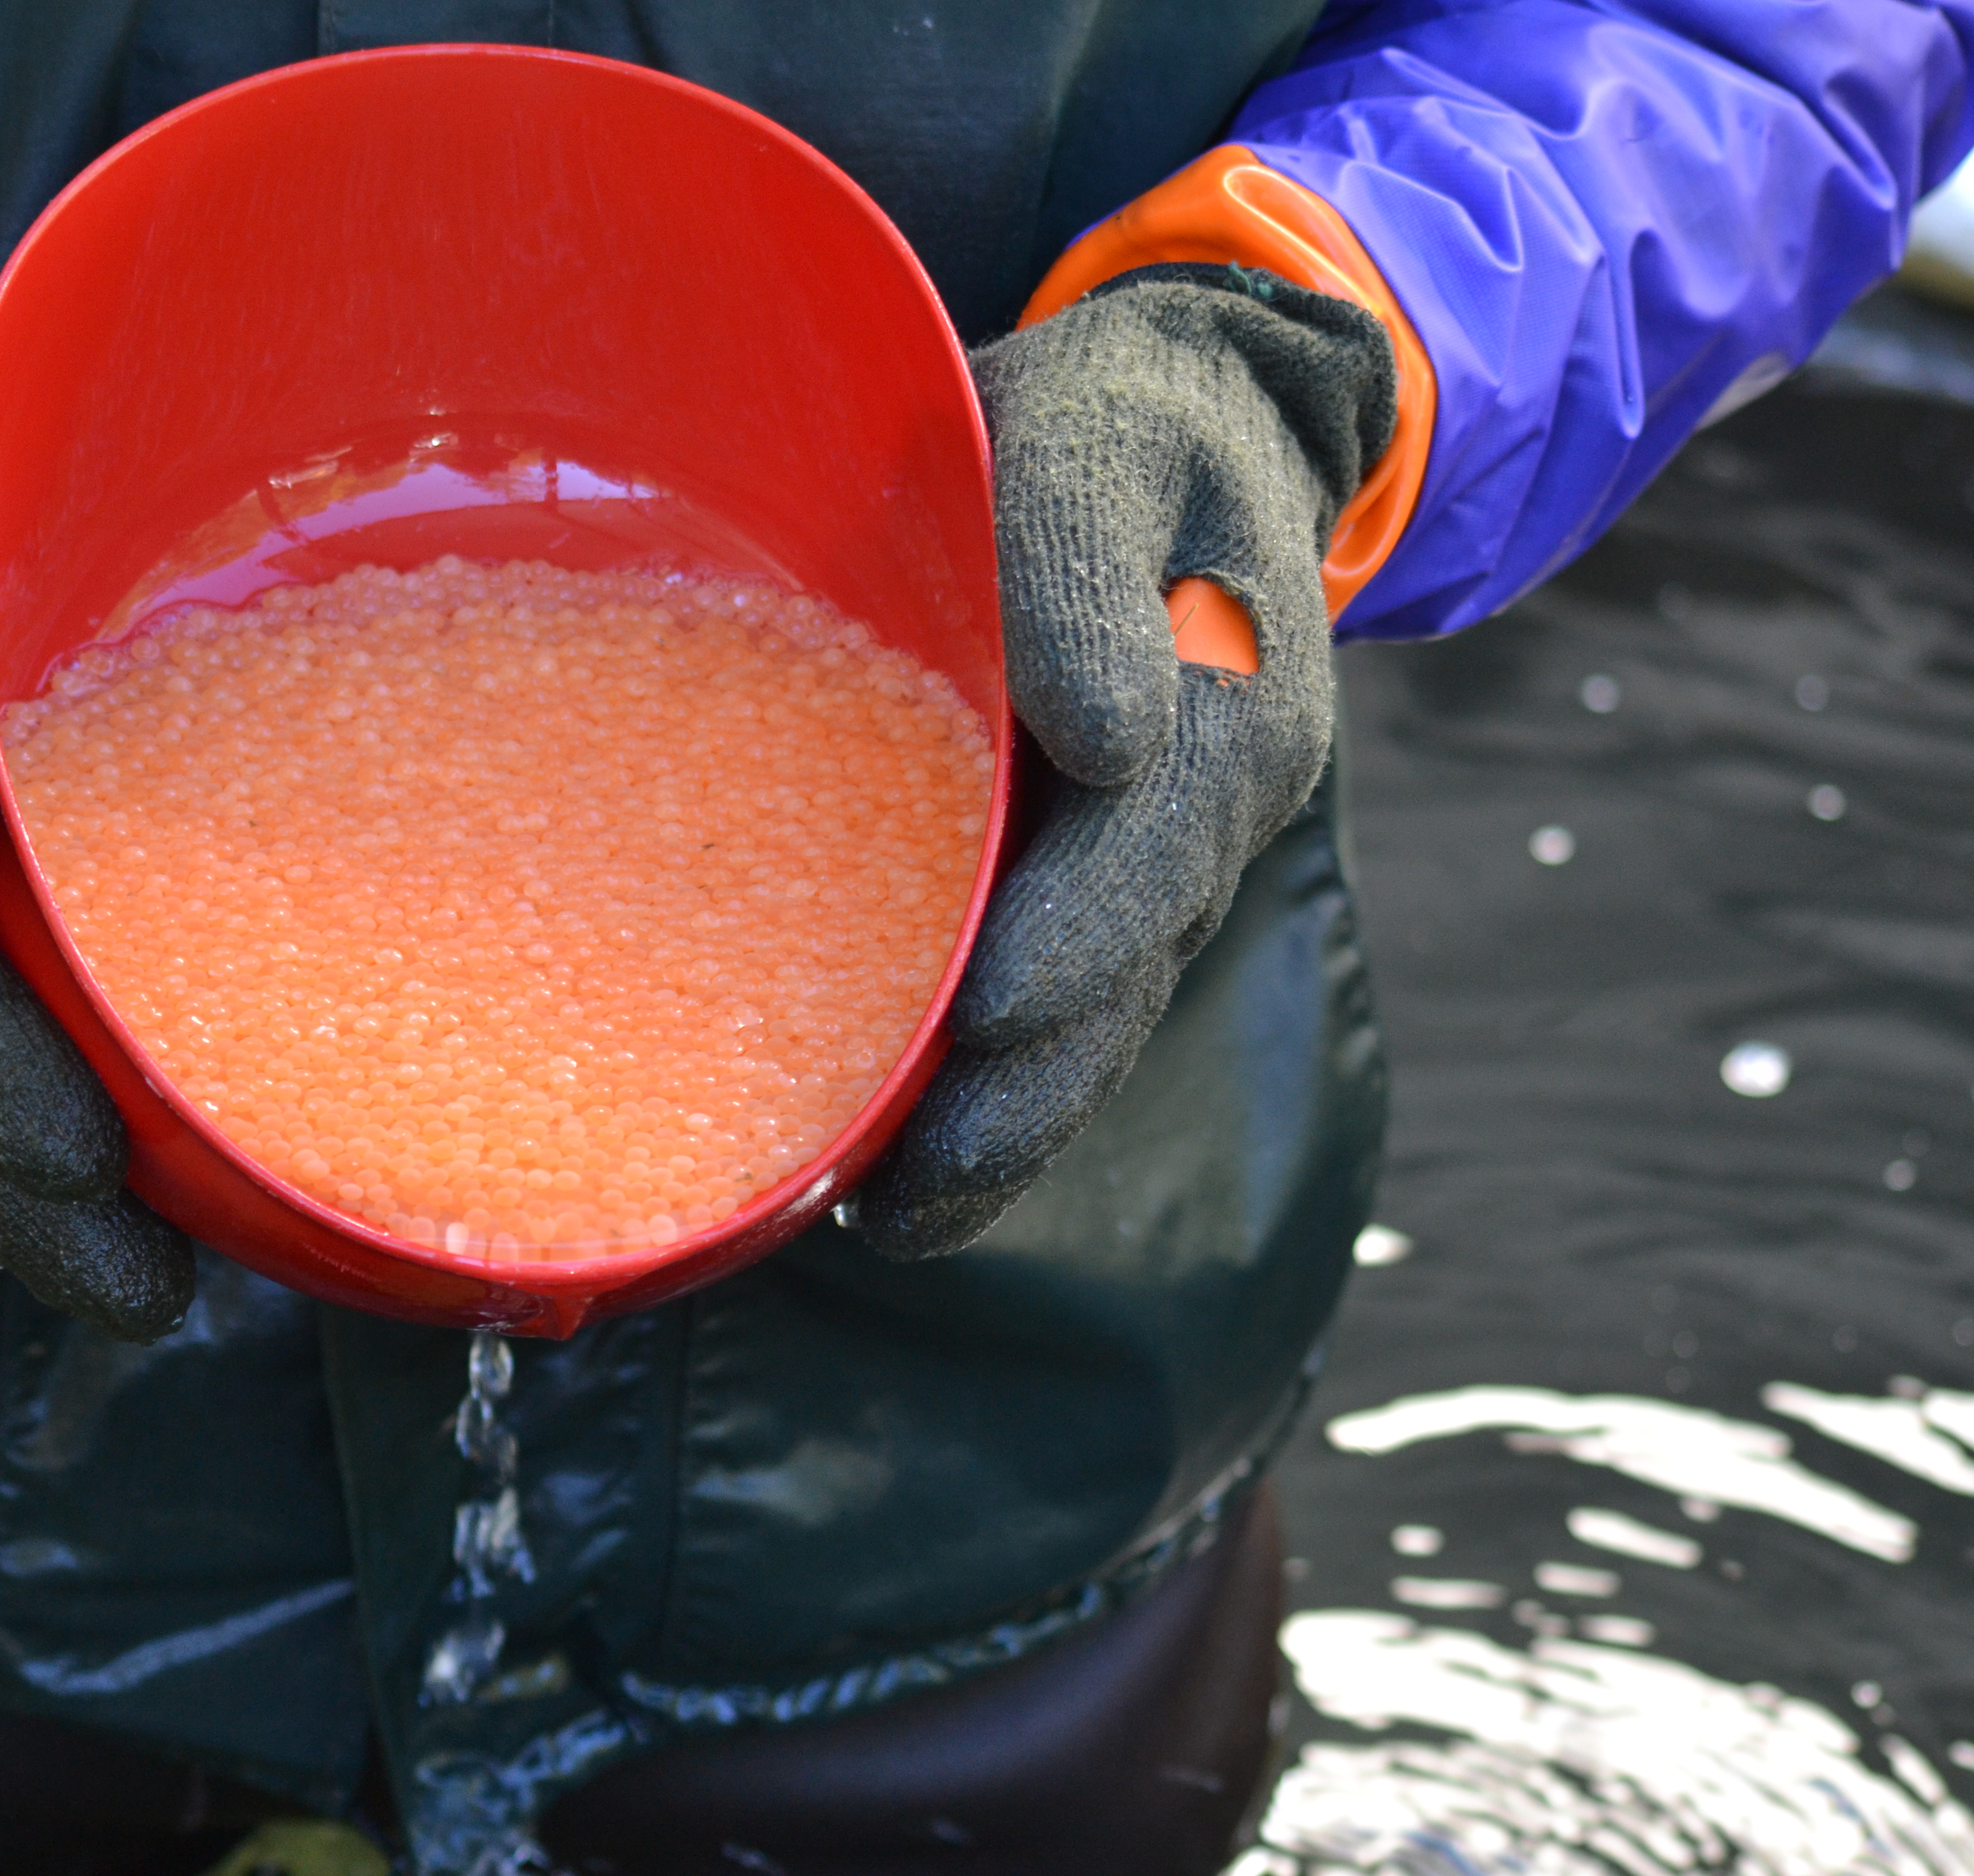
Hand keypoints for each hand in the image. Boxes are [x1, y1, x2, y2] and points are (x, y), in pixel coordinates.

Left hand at [856, 267, 1395, 1259]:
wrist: (1195, 426)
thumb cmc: (1109, 429)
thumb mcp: (1088, 444)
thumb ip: (1079, 565)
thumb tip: (1102, 732)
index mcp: (1218, 696)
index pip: (1145, 844)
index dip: (1071, 939)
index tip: (989, 1017)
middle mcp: (1216, 796)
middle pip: (1127, 969)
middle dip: (1027, 1090)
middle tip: (911, 1190)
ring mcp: (1179, 850)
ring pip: (1108, 1014)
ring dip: (1013, 1125)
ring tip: (895, 1214)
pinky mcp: (1129, 878)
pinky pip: (1086, 1004)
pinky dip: (1012, 1095)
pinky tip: (917, 1173)